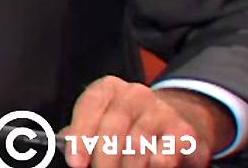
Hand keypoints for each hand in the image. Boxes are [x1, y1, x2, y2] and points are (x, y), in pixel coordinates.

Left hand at [63, 76, 234, 167]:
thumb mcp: (102, 119)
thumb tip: (64, 147)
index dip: (80, 137)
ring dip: (127, 167)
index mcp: (108, 88)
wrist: (178, 120)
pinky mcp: (183, 132)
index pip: (90, 107)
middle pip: (113, 128)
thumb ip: (83, 132)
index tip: (76, 162)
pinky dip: (152, 166)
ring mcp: (161, 111)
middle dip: (103, 159)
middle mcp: (135, 94)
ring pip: (137, 146)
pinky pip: (162, 155)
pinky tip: (149, 166)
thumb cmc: (130, 123)